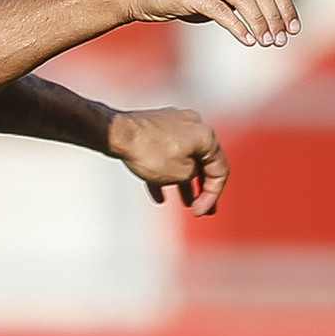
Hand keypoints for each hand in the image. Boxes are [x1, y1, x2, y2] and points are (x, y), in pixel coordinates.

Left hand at [107, 107, 227, 216]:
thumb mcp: (182, 174)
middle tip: (201, 209)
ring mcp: (171, 123)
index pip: (220, 169)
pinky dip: (164, 172)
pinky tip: (158, 195)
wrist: (116, 133)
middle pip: (202, 162)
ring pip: (182, 157)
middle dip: (201, 188)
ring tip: (183, 203)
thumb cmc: (150, 152)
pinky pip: (164, 152)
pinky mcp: (153, 126)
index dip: (213, 195)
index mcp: (204, 134)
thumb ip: (196, 176)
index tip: (201, 212)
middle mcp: (191, 124)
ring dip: (183, 182)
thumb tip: (191, 172)